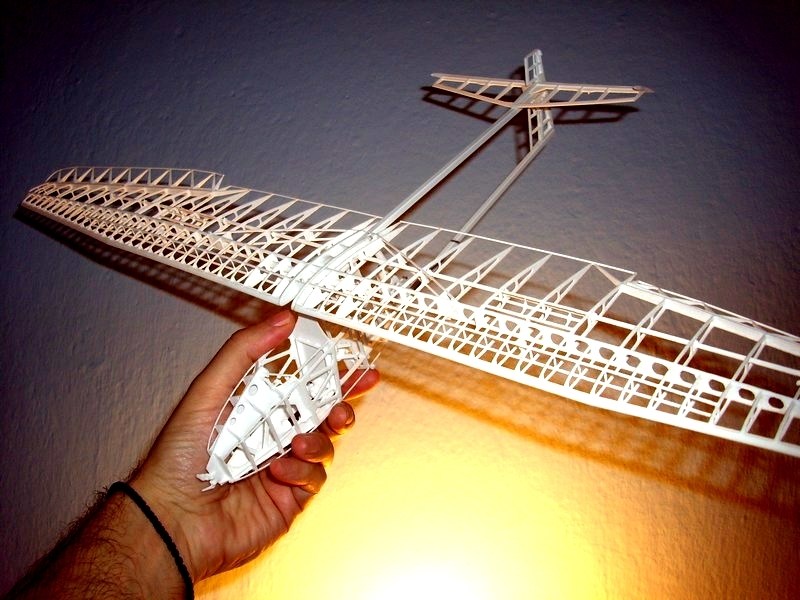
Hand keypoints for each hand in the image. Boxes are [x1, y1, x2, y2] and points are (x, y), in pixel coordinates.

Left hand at [129, 311, 377, 581]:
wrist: (174, 519)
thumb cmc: (179, 458)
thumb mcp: (209, 390)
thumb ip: (245, 351)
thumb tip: (282, 319)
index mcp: (254, 406)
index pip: (299, 381)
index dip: (327, 370)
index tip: (349, 361)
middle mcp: (271, 434)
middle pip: (320, 412)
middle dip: (339, 404)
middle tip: (346, 402)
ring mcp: (283, 465)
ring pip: (323, 443)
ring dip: (317, 439)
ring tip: (297, 442)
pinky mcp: (290, 496)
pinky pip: (314, 477)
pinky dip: (301, 471)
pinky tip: (278, 473)